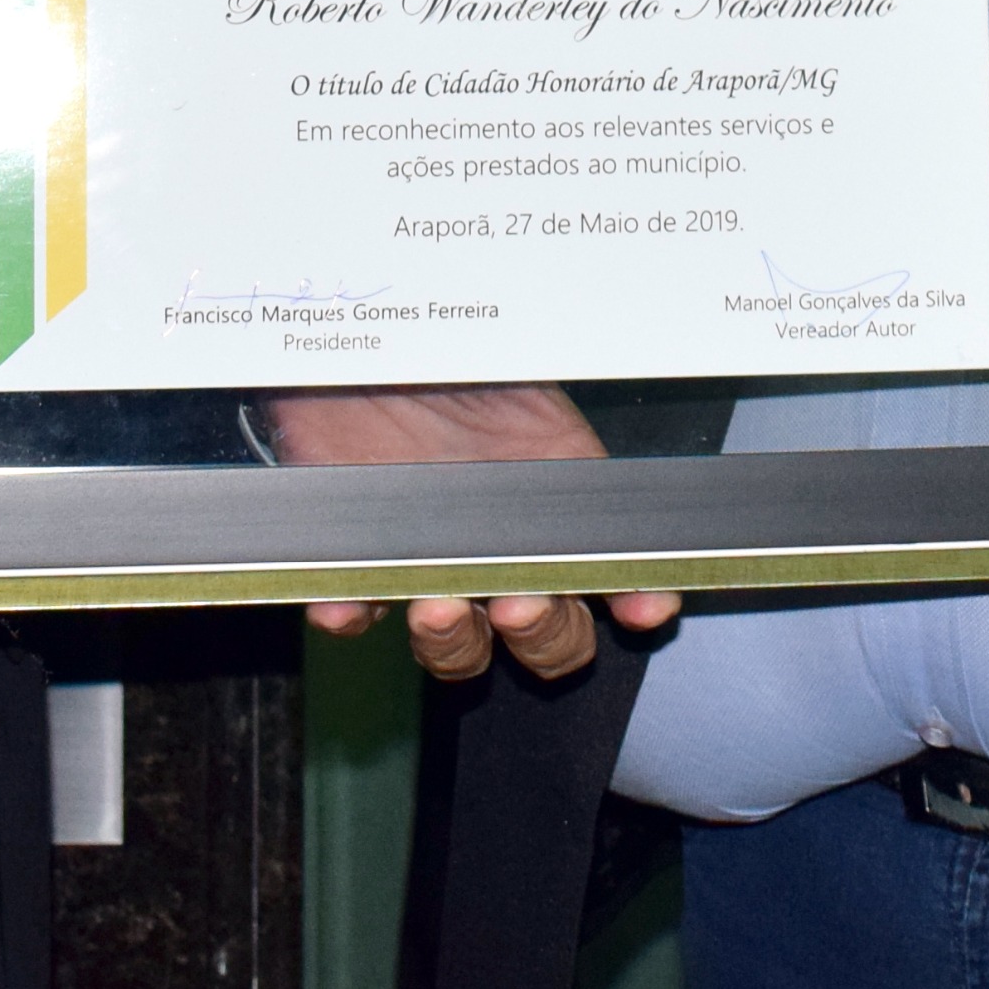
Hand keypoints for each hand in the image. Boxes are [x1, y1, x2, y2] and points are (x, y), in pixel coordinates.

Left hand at [280, 386, 682, 681]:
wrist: (359, 340)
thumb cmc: (445, 350)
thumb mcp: (517, 367)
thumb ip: (556, 416)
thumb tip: (609, 444)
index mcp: (554, 503)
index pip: (612, 576)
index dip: (635, 599)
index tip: (640, 603)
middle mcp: (499, 548)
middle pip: (546, 636)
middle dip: (544, 634)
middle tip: (520, 605)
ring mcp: (431, 563)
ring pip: (459, 648)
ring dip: (456, 643)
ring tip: (438, 609)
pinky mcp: (357, 560)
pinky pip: (355, 610)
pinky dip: (351, 616)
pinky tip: (347, 604)